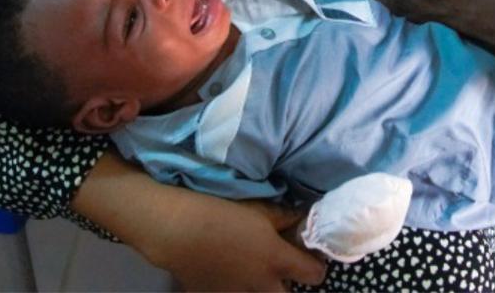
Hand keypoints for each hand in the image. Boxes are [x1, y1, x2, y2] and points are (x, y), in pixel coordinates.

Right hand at [155, 197, 326, 290]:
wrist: (177, 231)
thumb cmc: (221, 213)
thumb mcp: (259, 209)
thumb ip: (285, 217)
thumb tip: (303, 219)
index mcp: (277, 260)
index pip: (314, 274)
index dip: (316, 267)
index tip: (311, 259)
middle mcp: (262, 285)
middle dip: (289, 287)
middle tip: (281, 271)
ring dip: (262, 290)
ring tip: (253, 274)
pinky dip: (235, 289)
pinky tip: (227, 276)